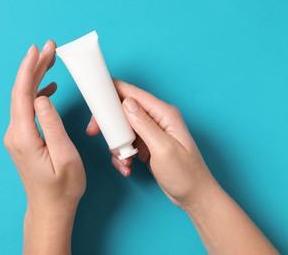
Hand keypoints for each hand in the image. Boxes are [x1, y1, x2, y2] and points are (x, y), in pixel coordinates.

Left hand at [4, 41, 85, 254]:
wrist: (50, 208)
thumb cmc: (62, 186)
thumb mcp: (65, 157)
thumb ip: (53, 126)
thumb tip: (42, 98)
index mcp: (24, 136)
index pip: (23, 94)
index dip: (29, 69)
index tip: (39, 50)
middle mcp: (15, 134)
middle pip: (22, 92)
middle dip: (34, 67)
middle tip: (50, 47)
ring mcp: (17, 136)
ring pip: (24, 99)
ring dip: (36, 78)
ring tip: (50, 61)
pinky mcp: (23, 138)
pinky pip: (27, 110)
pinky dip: (37, 94)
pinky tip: (48, 88)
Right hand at [87, 79, 276, 253]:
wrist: (194, 196)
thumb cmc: (185, 173)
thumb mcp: (163, 148)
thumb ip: (144, 124)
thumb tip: (126, 102)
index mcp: (164, 114)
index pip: (133, 94)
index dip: (112, 92)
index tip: (94, 97)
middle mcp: (156, 119)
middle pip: (123, 110)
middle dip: (108, 123)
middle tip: (94, 132)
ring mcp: (150, 133)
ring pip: (121, 128)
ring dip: (116, 144)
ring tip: (123, 160)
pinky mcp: (146, 145)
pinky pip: (125, 143)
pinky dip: (122, 155)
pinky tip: (127, 167)